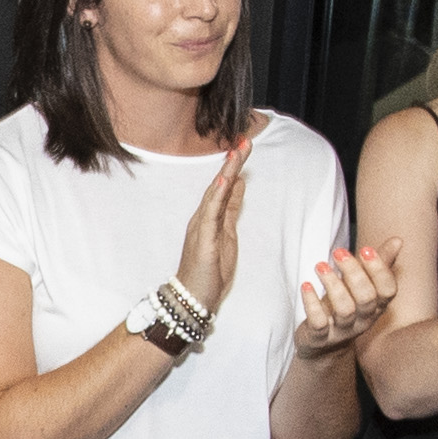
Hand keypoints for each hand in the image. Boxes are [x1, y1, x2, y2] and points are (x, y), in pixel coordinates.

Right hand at [172, 128, 256, 315]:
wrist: (192, 298)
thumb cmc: (208, 270)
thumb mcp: (227, 234)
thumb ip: (231, 208)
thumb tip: (239, 184)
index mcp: (210, 217)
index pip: (223, 186)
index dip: (234, 165)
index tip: (245, 145)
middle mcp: (203, 218)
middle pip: (219, 184)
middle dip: (232, 162)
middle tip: (244, 140)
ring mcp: (201, 228)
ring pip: (215, 194)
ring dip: (226, 173)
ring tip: (236, 153)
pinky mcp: (203, 240)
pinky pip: (210, 215)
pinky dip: (217, 197)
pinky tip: (223, 182)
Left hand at [292, 245, 399, 357]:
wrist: (323, 347)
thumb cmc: (346, 308)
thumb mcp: (363, 287)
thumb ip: (380, 264)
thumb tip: (397, 240)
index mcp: (377, 306)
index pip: (388, 290)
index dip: (379, 270)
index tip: (366, 249)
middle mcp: (363, 320)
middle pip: (366, 297)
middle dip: (354, 272)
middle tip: (338, 252)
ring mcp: (342, 331)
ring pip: (344, 309)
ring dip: (332, 284)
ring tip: (320, 265)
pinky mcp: (320, 337)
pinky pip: (318, 323)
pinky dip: (311, 303)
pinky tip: (306, 285)